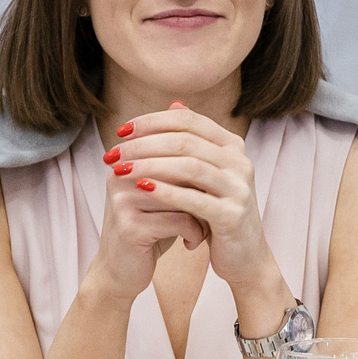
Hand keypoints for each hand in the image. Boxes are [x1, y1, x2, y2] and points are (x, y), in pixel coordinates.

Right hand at [85, 121, 216, 305]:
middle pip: (179, 167)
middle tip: (215, 204)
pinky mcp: (129, 227)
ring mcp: (123, 200)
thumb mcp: (166, 192)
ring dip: (201, 213)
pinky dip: (194, 232)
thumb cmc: (150, 227)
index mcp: (128, 160)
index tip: (213, 186)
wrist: (122, 271)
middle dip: (202, 188)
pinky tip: (191, 243)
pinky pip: (179, 220)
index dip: (200, 165)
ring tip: (204, 226)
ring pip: (182, 194)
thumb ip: (179, 162)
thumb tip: (188, 112)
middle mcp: (121, 175)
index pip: (173, 144)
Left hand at [99, 103, 291, 319]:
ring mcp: (239, 188)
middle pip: (185, 140)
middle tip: (114, 153)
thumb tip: (174, 102)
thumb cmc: (218, 212)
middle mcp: (240, 162)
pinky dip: (166, 192)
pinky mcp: (233, 215)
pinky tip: (142, 189)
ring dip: (149, 166)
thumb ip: (192, 141)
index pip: (188, 120)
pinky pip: (195, 199)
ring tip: (120, 171)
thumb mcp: (206, 173)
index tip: (120, 131)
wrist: (244, 256)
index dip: (151, 121)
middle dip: (143, 144)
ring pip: (189, 166)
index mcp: (232, 146)